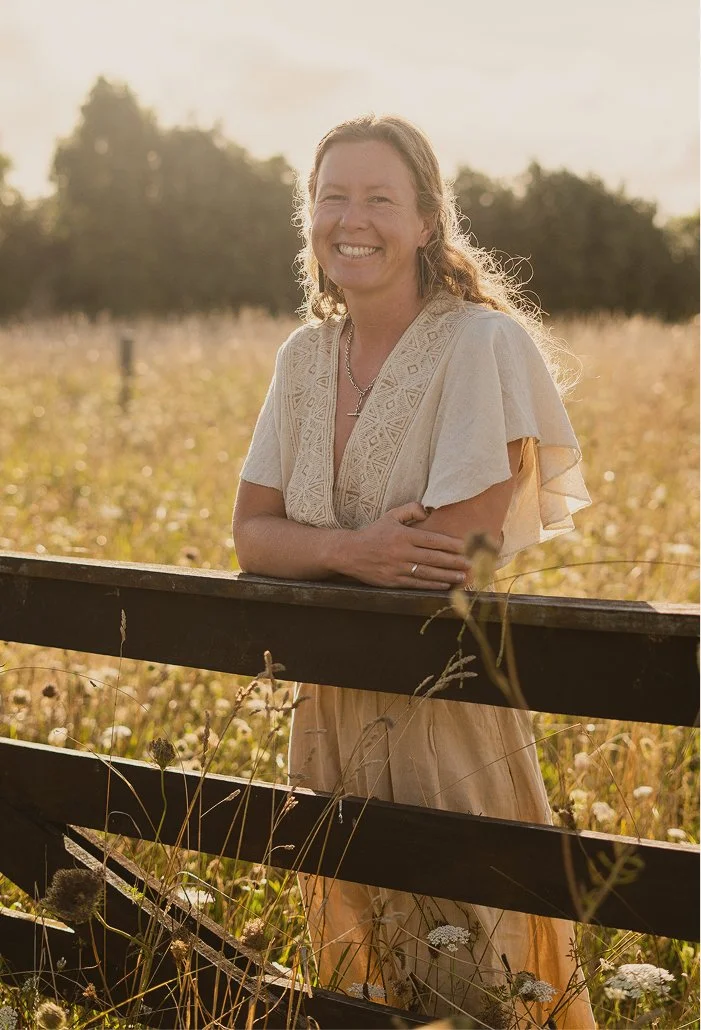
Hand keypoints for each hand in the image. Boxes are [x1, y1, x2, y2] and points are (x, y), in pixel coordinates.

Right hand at [341, 502, 471, 588]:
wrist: (349, 553)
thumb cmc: (373, 533)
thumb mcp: (390, 516)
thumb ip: (410, 510)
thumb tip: (427, 510)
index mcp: (403, 536)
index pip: (432, 540)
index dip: (451, 544)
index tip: (466, 546)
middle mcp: (402, 553)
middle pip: (434, 558)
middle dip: (455, 561)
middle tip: (472, 563)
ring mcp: (397, 568)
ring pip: (427, 573)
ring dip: (447, 575)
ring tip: (463, 577)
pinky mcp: (393, 581)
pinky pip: (416, 584)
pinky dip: (432, 585)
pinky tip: (445, 585)